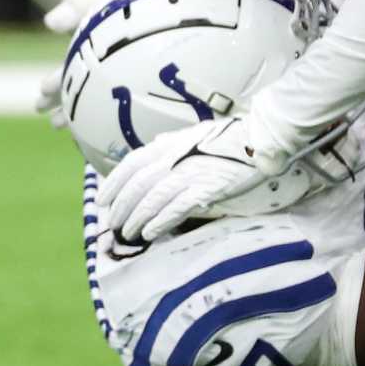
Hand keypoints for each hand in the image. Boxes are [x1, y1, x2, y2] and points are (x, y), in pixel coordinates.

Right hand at [37, 0, 182, 127]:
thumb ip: (79, 3)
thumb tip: (50, 24)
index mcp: (95, 39)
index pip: (71, 67)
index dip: (56, 83)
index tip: (42, 97)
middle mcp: (111, 52)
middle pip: (85, 81)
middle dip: (67, 101)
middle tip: (54, 121)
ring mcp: (132, 59)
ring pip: (108, 88)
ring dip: (89, 106)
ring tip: (75, 127)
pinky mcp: (155, 66)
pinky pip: (140, 91)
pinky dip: (126, 106)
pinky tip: (125, 125)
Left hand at [98, 114, 289, 243]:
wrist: (261, 138)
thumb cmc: (231, 136)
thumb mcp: (197, 132)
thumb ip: (175, 140)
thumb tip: (157, 141)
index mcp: (168, 144)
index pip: (131, 164)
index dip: (114, 183)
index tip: (103, 200)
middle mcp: (172, 159)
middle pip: (137, 186)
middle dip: (122, 207)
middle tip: (113, 224)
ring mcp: (188, 174)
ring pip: (153, 199)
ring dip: (137, 219)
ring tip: (128, 233)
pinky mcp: (205, 188)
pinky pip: (176, 208)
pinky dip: (160, 222)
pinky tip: (150, 233)